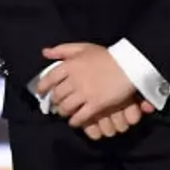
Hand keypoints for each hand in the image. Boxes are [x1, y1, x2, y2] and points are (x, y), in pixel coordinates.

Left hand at [41, 41, 156, 134]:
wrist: (128, 65)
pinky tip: (75, 121)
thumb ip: (63, 50)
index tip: (41, 93)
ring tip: (65, 112)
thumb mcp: (83, 47)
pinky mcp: (96, 104)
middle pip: (57, 95)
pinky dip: (74, 121)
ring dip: (63, 112)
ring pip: (66, 107)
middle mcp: (74, 79)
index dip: (43, 87)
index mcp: (70, 65)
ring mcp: (85, 93)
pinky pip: (79, 117)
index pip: (49, 78)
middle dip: (55, 101)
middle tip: (56, 104)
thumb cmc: (106, 56)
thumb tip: (45, 52)